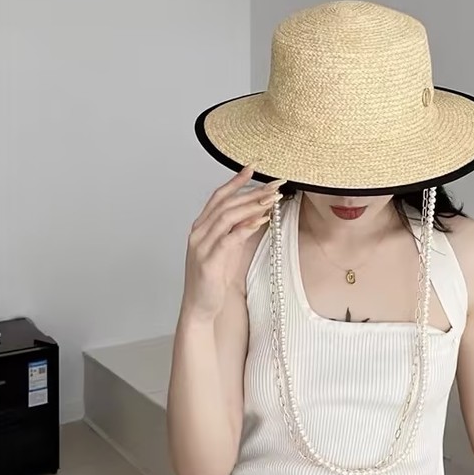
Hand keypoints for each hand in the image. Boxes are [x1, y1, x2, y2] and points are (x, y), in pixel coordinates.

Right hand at [182, 164, 283, 319]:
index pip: (219, 197)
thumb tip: (258, 214)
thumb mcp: (227, 250)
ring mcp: (202, 246)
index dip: (235, 181)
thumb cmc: (213, 279)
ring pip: (227, 216)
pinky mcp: (209, 261)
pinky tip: (261, 220)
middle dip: (251, 191)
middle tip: (274, 184)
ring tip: (272, 199)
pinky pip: (229, 239)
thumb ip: (237, 231)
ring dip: (251, 205)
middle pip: (226, 203)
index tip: (252, 168)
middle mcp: (199, 233)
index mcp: (202, 227)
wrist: (200, 307)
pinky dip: (245, 227)